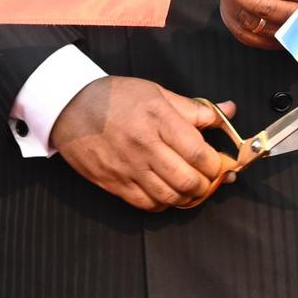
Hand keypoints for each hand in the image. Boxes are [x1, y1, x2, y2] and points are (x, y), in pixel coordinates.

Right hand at [50, 77, 236, 211]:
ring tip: (192, 187)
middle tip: (210, 179)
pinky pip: (147, 204)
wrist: (69, 106)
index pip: (199, 153)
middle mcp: (144, 146)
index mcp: (159, 120)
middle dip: (207, 185)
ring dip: (188, 197)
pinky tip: (168, 193)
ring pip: (170, 197)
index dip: (217, 164)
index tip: (222, 163)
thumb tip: (228, 110)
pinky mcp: (114, 183)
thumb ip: (194, 108)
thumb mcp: (157, 92)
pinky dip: (164, 204)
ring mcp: (128, 168)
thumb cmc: (115, 97)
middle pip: (188, 180)